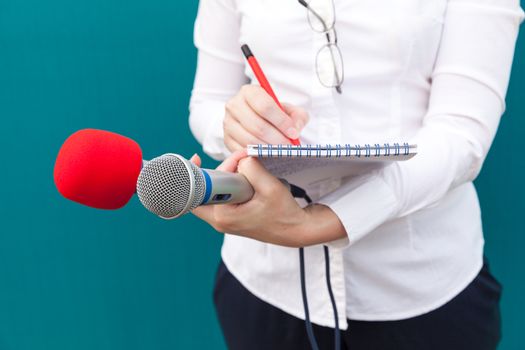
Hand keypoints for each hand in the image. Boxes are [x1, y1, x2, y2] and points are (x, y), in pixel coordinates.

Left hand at [189, 153, 346, 246]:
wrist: (296, 229)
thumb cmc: (284, 213)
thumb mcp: (270, 187)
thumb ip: (252, 169)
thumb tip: (240, 159)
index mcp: (223, 216)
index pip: (202, 189)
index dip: (208, 170)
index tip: (205, 158)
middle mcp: (220, 221)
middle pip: (203, 190)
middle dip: (218, 171)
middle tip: (238, 162)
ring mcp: (224, 220)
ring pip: (213, 192)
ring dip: (226, 177)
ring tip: (245, 170)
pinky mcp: (231, 217)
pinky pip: (223, 196)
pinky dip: (231, 184)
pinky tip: (244, 177)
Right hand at [223, 85, 309, 151]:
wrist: (258, 120)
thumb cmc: (274, 114)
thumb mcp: (289, 110)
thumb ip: (297, 117)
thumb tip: (294, 130)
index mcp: (249, 92)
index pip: (265, 106)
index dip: (281, 121)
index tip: (293, 133)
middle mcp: (234, 105)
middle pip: (257, 126)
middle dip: (276, 139)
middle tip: (288, 146)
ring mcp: (228, 123)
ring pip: (249, 140)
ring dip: (268, 149)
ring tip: (280, 151)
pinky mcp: (226, 139)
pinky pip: (242, 151)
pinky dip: (257, 155)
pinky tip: (268, 155)